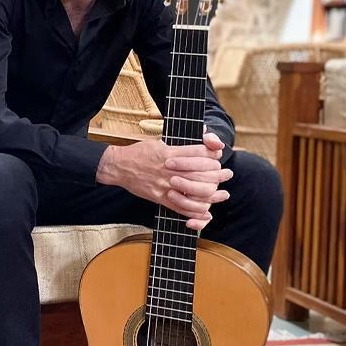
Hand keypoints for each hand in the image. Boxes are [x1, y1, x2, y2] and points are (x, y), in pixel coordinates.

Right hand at [96, 133, 231, 229]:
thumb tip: (203, 133)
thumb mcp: (159, 140)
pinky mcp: (159, 198)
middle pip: (201, 173)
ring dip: (212, 194)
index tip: (219, 156)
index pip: (199, 153)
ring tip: (221, 193)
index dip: (213, 154)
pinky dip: (196, 212)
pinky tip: (206, 212)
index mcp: (169, 153)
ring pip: (195, 192)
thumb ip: (181, 141)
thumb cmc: (139, 152)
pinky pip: (181, 208)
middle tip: (226, 175)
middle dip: (218, 175)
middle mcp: (169, 169)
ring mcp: (165, 185)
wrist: (119, 167)